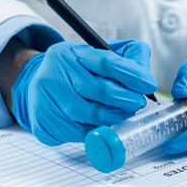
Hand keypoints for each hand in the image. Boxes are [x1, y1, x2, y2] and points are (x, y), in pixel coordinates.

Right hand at [11, 40, 157, 145]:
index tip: (149, 84)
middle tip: (138, 102)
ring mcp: (47, 100)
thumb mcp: (97, 53)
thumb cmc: (76, 70)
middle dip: (127, 99)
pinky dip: (98, 131)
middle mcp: (56, 74)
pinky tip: (103, 124)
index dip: (132, 74)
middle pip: (100, 90)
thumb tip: (145, 75)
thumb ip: (126, 56)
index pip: (106, 62)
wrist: (37, 84)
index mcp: (71, 53)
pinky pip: (80, 133)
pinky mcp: (45, 123)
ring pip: (91, 115)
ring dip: (115, 117)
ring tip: (124, 113)